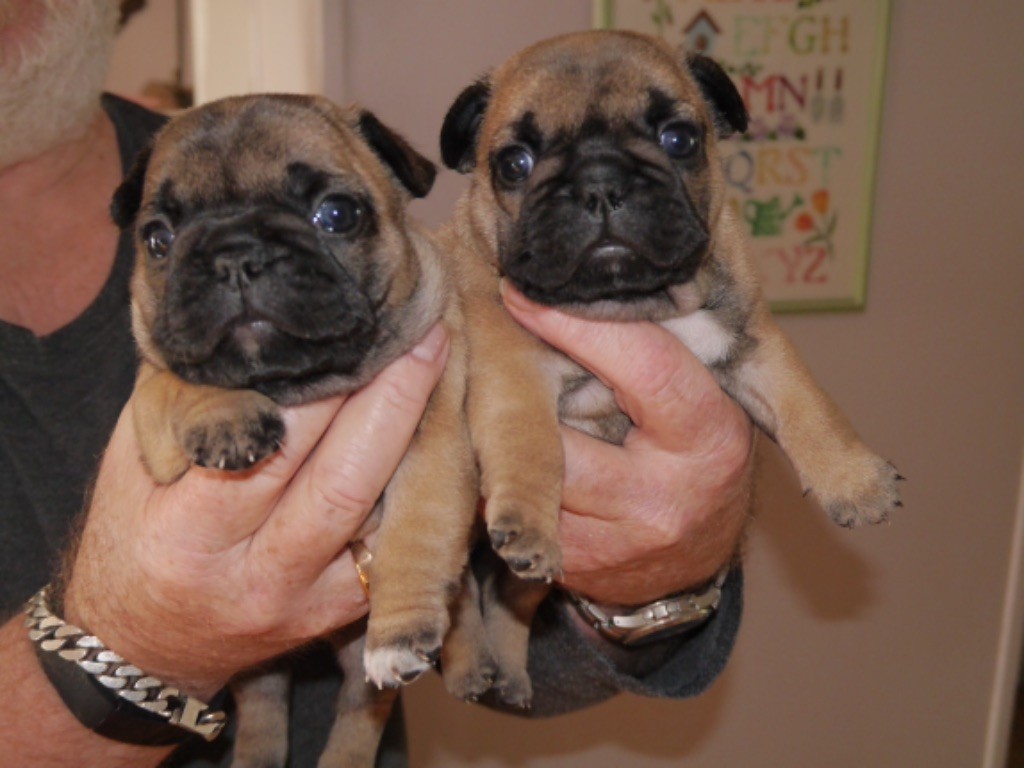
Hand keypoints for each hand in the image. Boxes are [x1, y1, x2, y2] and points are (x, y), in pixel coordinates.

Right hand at [62, 324, 449, 699]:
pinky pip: (391, 545)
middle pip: (343, 481)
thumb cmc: (134, 536)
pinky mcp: (339, 614)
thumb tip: (261, 333)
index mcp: (189, 535)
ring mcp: (306, 603)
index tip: (356, 332)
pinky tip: (434, 436)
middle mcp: (255, 576)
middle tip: (425, 336)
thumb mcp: (135, 465)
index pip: (269, 453)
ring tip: (437, 372)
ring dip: (416, 439)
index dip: (322, 391)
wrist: (142, 641)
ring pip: (381, 516)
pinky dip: (413, 487)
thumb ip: (191, 404)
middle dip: (392, 401)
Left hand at [503, 288, 753, 605]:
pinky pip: (511, 507)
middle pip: (562, 435)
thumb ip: (658, 355)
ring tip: (486, 393)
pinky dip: (497, 472)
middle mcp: (663, 498)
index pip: (645, 368)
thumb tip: (576, 286)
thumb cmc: (699, 457)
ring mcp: (616, 542)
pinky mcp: (574, 566)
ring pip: (528, 473)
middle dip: (518, 389)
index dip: (577, 325)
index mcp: (709, 439)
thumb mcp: (707, 402)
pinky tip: (494, 448)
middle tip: (484, 341)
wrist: (696, 561)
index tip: (526, 292)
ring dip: (499, 433)